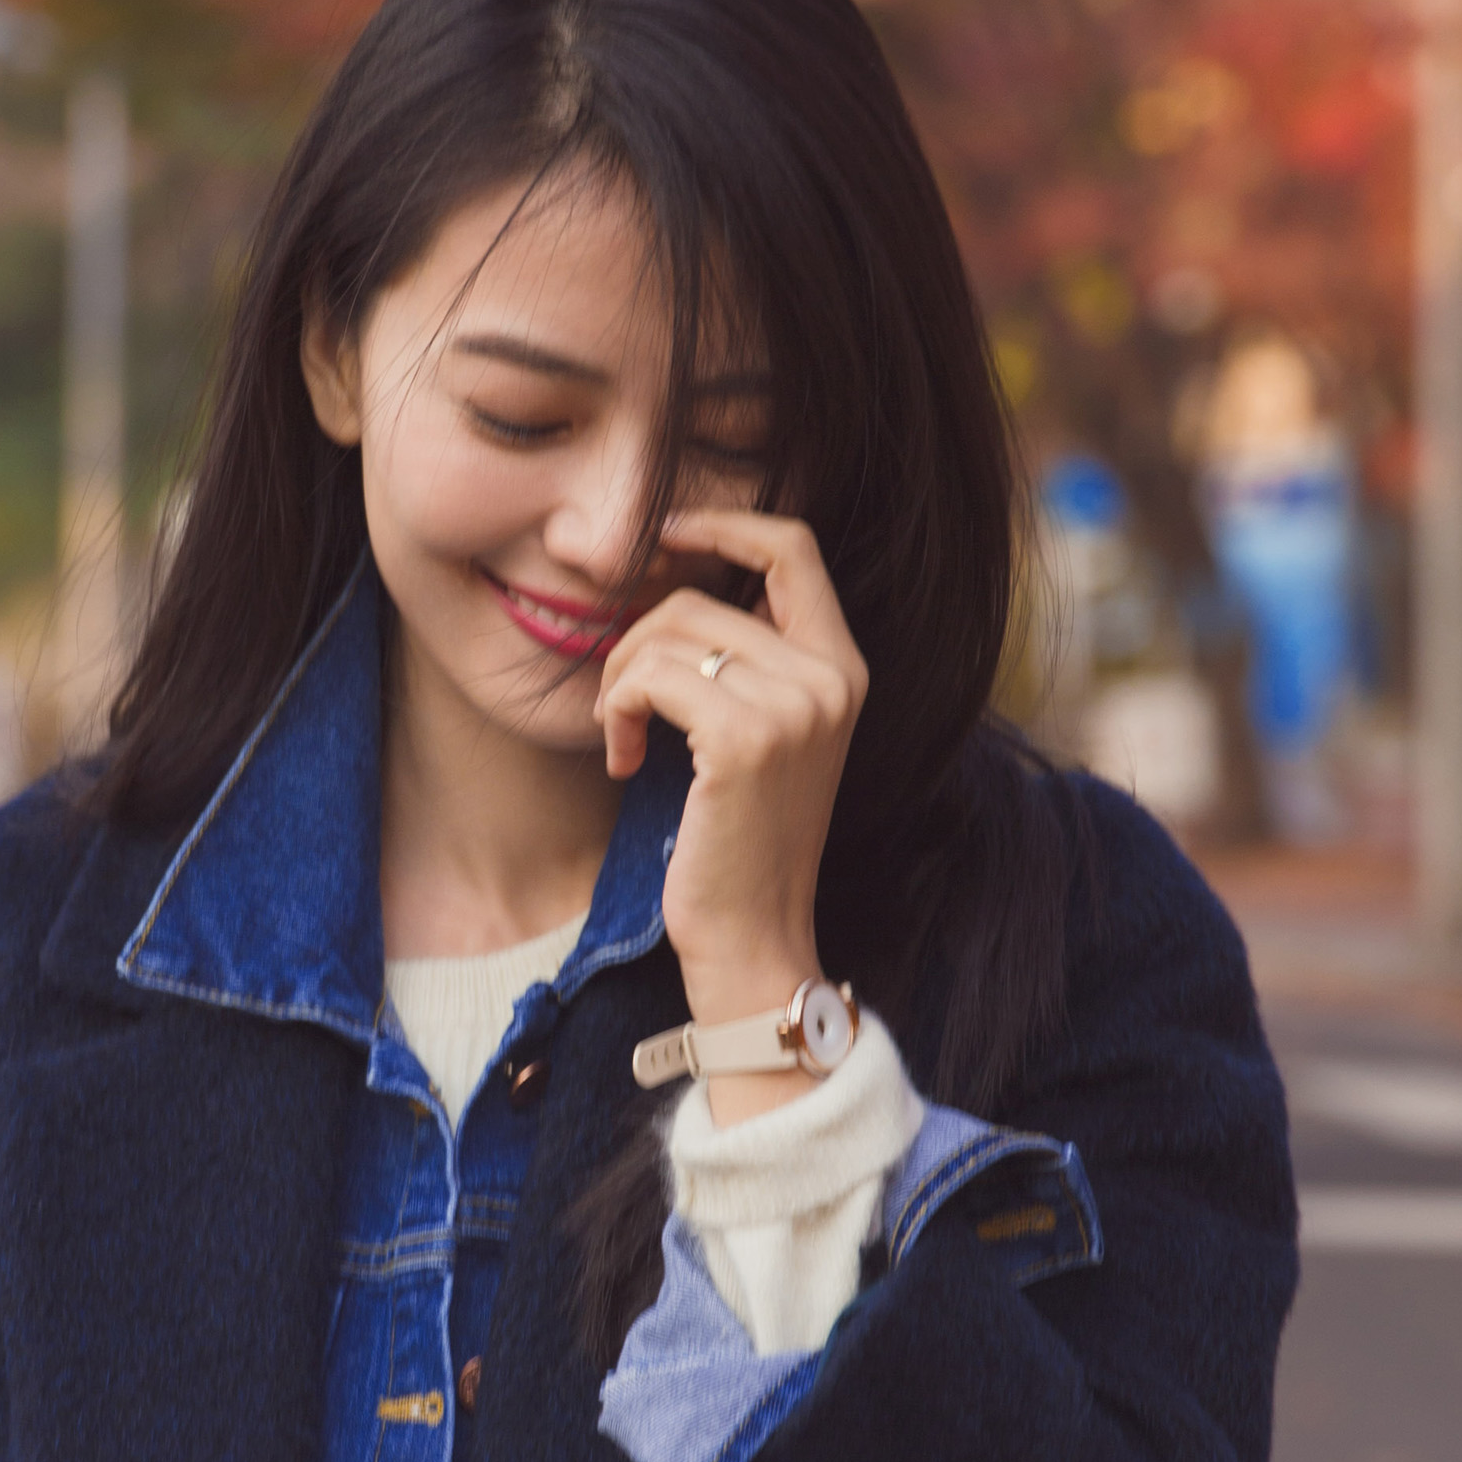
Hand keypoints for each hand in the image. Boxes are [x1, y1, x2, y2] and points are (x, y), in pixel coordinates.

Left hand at [593, 508, 867, 1117]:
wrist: (754, 937)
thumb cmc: (740, 843)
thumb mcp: (762, 738)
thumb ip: (746, 662)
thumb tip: (669, 585)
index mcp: (843, 669)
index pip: (792, 546)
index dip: (720, 523)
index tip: (662, 539)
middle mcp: (831, 678)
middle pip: (698, 597)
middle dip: (635, 643)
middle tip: (620, 707)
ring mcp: (795, 705)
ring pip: (667, 634)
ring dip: (620, 683)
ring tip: (623, 738)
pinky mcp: (745, 738)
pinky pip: (650, 678)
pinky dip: (618, 711)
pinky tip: (624, 759)